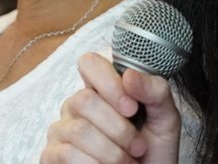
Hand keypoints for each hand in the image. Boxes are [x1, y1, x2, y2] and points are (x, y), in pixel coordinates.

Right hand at [41, 53, 180, 163]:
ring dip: (112, 153)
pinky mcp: (52, 156)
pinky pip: (67, 154)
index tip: (132, 108)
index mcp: (102, 89)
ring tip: (128, 162)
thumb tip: (129, 75)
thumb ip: (155, 92)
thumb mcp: (165, 118)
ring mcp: (61, 130)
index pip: (89, 63)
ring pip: (79, 130)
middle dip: (119, 129)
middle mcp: (76, 105)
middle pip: (84, 100)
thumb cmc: (153, 150)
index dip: (109, 83)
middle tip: (138, 146)